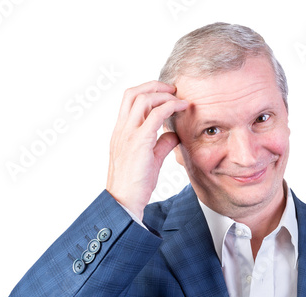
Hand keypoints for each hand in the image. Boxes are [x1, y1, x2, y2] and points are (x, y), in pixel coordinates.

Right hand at [106, 81, 187, 219]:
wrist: (124, 202)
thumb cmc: (135, 184)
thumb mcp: (151, 159)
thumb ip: (161, 144)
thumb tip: (174, 134)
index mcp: (121, 132)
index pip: (129, 100)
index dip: (148, 91)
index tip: (166, 94)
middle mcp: (122, 129)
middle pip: (133, 93)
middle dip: (155, 85)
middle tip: (173, 89)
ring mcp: (128, 134)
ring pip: (142, 98)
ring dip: (164, 94)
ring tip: (180, 98)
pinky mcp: (139, 142)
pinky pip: (155, 114)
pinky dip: (171, 106)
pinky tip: (183, 107)